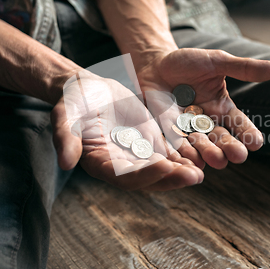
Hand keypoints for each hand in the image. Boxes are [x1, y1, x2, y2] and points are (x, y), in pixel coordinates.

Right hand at [50, 70, 203, 190]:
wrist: (88, 89)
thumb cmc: (73, 102)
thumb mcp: (66, 116)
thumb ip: (66, 138)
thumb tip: (66, 163)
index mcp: (101, 163)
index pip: (125, 177)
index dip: (145, 174)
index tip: (165, 166)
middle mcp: (122, 164)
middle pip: (150, 178)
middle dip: (172, 178)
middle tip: (195, 176)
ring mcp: (138, 154)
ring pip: (163, 168)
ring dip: (183, 170)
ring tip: (204, 169)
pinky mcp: (150, 141)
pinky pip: (169, 151)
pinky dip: (184, 154)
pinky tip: (202, 152)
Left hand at [136, 48, 269, 168]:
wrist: (155, 64)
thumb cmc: (188, 62)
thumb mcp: (216, 61)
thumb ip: (242, 68)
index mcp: (223, 108)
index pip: (240, 123)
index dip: (248, 133)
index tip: (257, 143)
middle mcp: (208, 123)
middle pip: (222, 139)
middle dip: (230, 147)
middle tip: (238, 155)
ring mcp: (187, 129)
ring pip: (200, 145)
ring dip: (208, 153)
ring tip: (216, 160)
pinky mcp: (167, 131)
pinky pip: (175, 144)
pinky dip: (182, 153)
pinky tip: (187, 161)